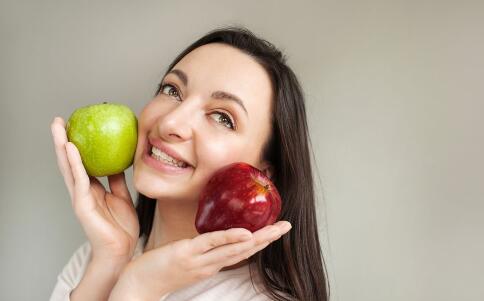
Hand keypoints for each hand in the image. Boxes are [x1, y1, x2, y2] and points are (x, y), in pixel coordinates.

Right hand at [51, 117, 139, 263]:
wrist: (122, 250)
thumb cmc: (121, 227)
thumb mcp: (121, 196)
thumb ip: (117, 181)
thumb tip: (118, 163)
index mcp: (91, 188)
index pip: (80, 162)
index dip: (75, 145)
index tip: (75, 126)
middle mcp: (82, 190)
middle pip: (68, 161)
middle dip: (62, 140)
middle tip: (59, 120)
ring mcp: (80, 197)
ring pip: (68, 167)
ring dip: (62, 145)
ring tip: (58, 127)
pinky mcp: (82, 204)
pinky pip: (79, 179)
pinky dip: (74, 163)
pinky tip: (72, 147)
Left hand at [108, 221, 291, 300]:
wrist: (135, 287)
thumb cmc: (158, 270)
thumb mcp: (185, 259)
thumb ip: (200, 249)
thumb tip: (210, 236)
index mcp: (211, 264)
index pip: (241, 251)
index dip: (260, 240)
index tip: (277, 229)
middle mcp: (210, 264)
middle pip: (244, 250)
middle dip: (268, 238)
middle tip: (287, 226)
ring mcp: (199, 260)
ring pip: (234, 249)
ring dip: (257, 238)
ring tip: (276, 228)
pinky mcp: (185, 254)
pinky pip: (210, 245)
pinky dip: (228, 238)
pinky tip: (244, 233)